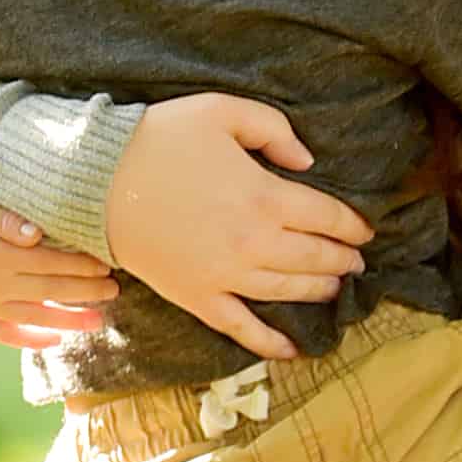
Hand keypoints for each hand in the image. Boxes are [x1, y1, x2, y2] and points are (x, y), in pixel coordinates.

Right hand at [0, 200, 120, 350]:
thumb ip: (7, 219)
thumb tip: (37, 233)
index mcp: (0, 256)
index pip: (50, 262)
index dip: (80, 265)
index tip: (105, 265)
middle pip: (50, 291)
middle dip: (85, 292)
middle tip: (114, 291)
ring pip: (36, 317)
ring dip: (69, 320)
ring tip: (99, 322)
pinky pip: (7, 335)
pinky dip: (32, 340)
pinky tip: (56, 340)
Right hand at [101, 97, 373, 365]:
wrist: (97, 180)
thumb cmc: (160, 139)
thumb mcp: (221, 111)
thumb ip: (274, 130)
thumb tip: (307, 162)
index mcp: (265, 197)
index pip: (328, 218)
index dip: (352, 226)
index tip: (364, 231)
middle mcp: (254, 243)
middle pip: (315, 258)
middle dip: (342, 261)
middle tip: (355, 262)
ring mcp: (226, 276)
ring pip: (288, 290)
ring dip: (319, 291)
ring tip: (333, 287)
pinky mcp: (198, 296)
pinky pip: (242, 326)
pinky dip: (271, 343)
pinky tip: (293, 351)